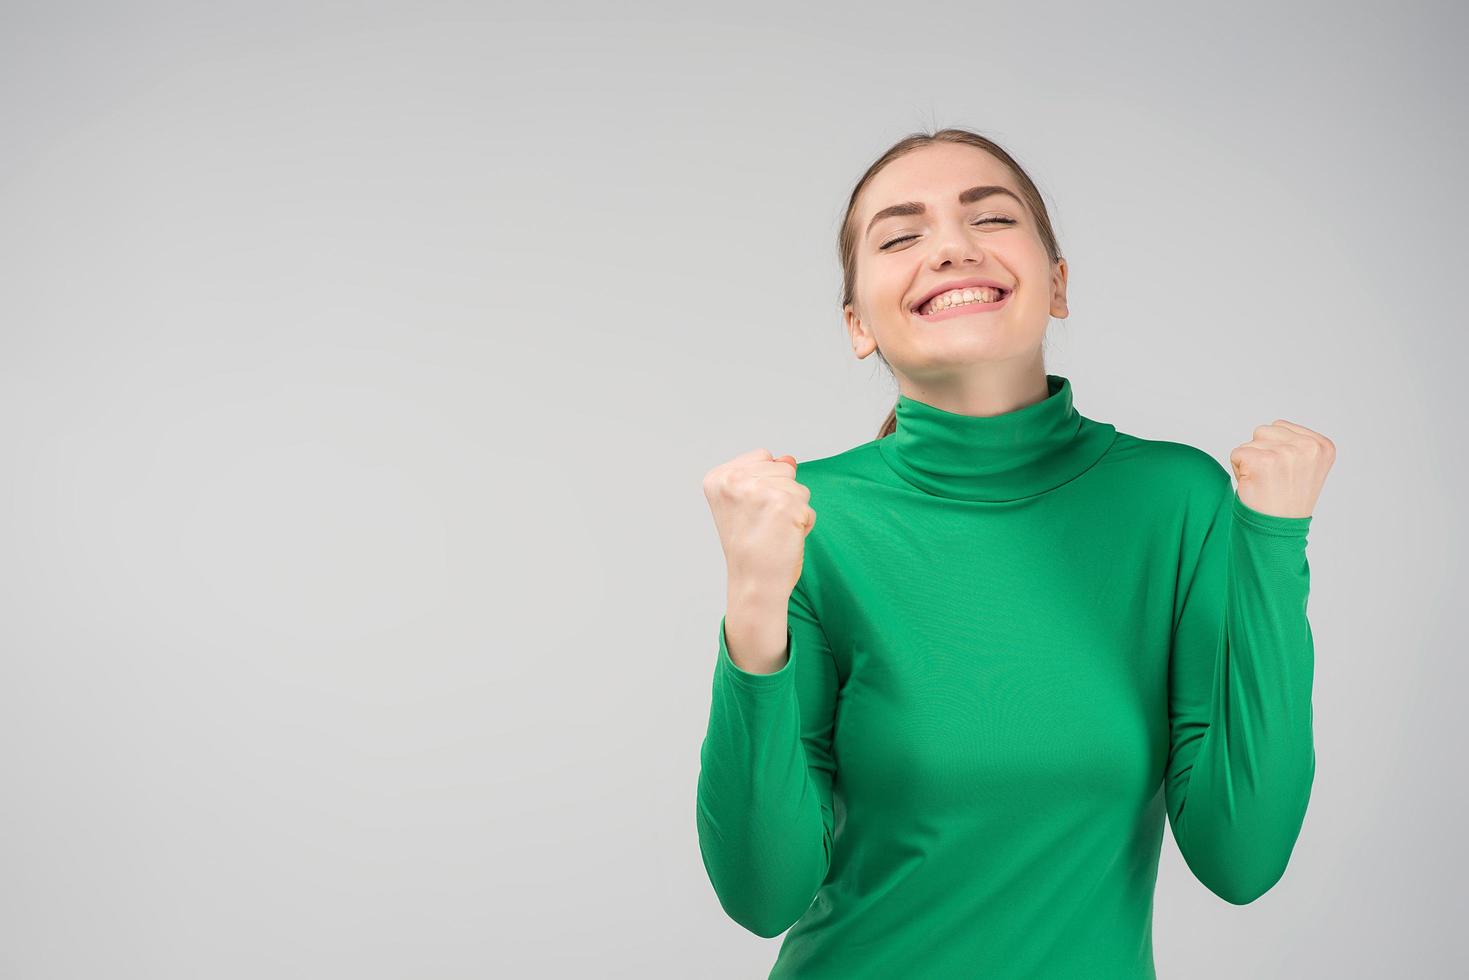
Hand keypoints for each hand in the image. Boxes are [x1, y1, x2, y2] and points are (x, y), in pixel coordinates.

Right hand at [703, 449, 815, 598]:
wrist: (753, 583)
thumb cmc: (749, 548)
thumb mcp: (745, 504)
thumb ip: (764, 475)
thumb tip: (789, 459)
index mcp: (718, 477)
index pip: (763, 457)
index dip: (766, 486)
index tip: (750, 513)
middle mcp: (734, 480)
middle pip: (783, 468)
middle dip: (782, 496)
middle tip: (763, 525)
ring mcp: (759, 490)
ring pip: (798, 487)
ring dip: (794, 510)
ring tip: (773, 531)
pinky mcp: (784, 504)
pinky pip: (808, 507)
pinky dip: (803, 525)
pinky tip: (784, 538)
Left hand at [1229, 420, 1334, 518]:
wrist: (1277, 531)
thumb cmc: (1287, 500)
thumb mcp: (1306, 466)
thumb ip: (1296, 443)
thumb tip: (1274, 426)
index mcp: (1323, 446)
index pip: (1281, 427)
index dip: (1275, 450)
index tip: (1286, 473)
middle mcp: (1308, 447)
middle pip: (1264, 431)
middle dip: (1261, 453)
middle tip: (1272, 479)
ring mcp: (1286, 454)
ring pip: (1251, 442)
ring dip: (1250, 461)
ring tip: (1264, 482)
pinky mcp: (1263, 461)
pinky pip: (1237, 453)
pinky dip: (1238, 470)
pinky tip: (1254, 485)